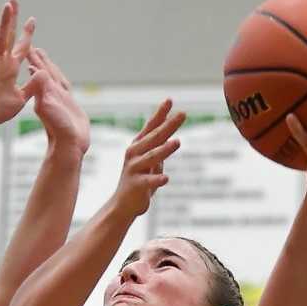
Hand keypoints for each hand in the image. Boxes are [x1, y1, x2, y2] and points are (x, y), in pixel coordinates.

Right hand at [0, 0, 35, 129]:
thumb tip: (44, 73)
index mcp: (11, 69)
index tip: (33, 19)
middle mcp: (2, 63)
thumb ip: (32, 86)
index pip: (22, 47)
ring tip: (8, 5)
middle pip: (10, 36)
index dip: (27, 34)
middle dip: (13, 18)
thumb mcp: (21, 98)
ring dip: (4, 22)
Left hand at [27, 48, 89, 155]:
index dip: (33, 59)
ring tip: (43, 57)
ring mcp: (57, 100)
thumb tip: (35, 70)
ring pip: (52, 79)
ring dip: (48, 67)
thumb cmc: (58, 129)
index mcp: (42, 93)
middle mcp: (48, 95)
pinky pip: (62, 87)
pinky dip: (59, 79)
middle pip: (43, 72)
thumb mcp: (48, 106)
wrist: (69, 146)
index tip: (27, 46)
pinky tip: (56, 77)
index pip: (37, 71)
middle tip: (31, 46)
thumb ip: (42, 88)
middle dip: (38, 60)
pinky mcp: (66, 105)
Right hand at [110, 100, 184, 218]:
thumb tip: (172, 134)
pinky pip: (148, 181)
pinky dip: (157, 179)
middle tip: (182, 114)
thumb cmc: (139, 182)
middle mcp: (134, 154)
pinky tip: (166, 178)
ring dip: (165, 150)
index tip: (170, 100)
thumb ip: (159, 148)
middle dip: (168, 125)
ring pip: (151, 157)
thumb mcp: (150, 162)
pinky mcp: (136, 185)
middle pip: (154, 137)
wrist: (123, 205)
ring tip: (177, 142)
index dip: (160, 114)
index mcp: (138, 146)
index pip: (151, 127)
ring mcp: (134, 169)